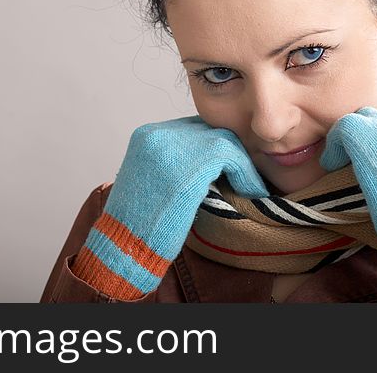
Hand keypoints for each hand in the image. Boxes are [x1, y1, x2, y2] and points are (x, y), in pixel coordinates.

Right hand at [73, 116, 267, 298]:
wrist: (126, 247)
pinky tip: (250, 191)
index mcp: (147, 136)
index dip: (213, 148)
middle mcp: (159, 133)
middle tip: (243, 176)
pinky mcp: (195, 160)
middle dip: (229, 152)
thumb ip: (174, 162)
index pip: (191, 129)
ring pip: (224, 139)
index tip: (228, 169)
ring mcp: (176, 144)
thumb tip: (206, 159)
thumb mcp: (153, 180)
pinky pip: (231, 155)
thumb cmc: (140, 224)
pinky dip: (245, 173)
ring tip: (249, 186)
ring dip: (240, 163)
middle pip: (208, 130)